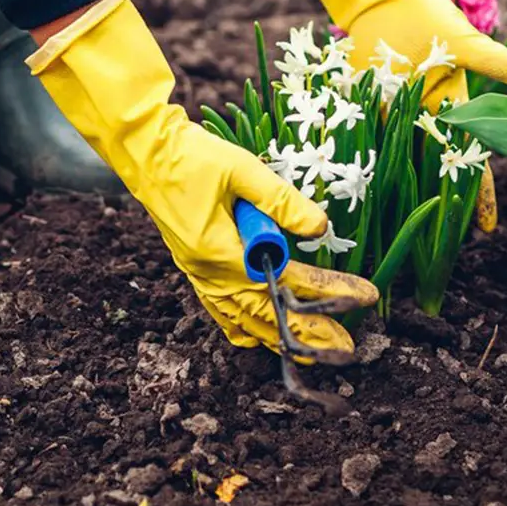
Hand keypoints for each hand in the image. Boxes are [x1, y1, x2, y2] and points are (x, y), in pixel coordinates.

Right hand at [27, 0, 379, 352]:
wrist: (143, 151)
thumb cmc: (190, 155)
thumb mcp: (242, 169)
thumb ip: (281, 200)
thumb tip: (321, 226)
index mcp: (220, 251)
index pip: (286, 281)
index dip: (328, 291)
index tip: (363, 297)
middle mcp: (207, 272)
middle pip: (266, 313)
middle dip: (308, 333)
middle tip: (346, 350)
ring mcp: (197, 272)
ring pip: (241, 319)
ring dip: (277, 336)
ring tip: (310, 355)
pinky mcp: (192, 265)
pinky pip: (219, 308)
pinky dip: (241, 326)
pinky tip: (257, 337)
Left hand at [287, 0, 506, 228]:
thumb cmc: (433, 19)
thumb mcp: (466, 43)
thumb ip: (498, 62)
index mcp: (451, 112)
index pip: (470, 162)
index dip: (479, 195)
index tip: (485, 229)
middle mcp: (422, 122)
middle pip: (430, 171)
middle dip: (433, 206)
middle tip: (431, 245)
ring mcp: (392, 117)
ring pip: (396, 161)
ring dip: (391, 191)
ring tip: (386, 232)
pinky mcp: (362, 108)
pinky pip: (359, 139)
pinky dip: (353, 160)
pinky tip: (342, 189)